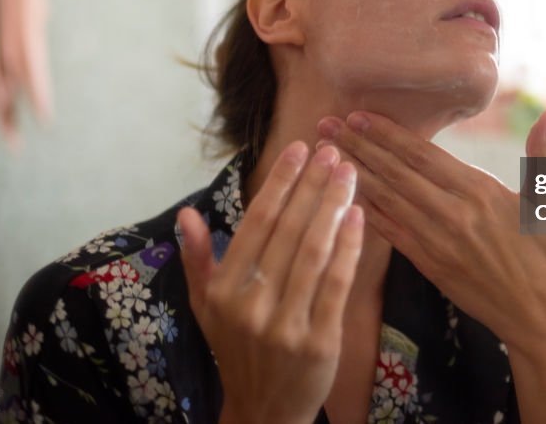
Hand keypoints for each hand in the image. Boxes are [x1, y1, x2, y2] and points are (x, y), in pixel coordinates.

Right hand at [177, 143, 363, 423]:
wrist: (263, 410)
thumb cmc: (236, 349)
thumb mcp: (205, 306)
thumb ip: (196, 258)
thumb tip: (187, 212)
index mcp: (223, 289)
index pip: (256, 223)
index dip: (280, 182)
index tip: (300, 148)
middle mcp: (250, 303)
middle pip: (288, 231)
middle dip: (313, 186)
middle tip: (334, 151)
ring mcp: (285, 323)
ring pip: (314, 252)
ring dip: (333, 207)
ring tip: (349, 174)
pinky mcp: (319, 341)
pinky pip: (336, 284)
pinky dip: (349, 247)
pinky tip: (359, 216)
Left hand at [316, 109, 545, 353]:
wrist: (536, 313)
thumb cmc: (543, 254)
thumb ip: (542, 155)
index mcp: (480, 190)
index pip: (424, 154)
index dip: (387, 134)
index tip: (358, 115)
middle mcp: (453, 213)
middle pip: (396, 172)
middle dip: (358, 146)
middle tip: (326, 124)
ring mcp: (437, 240)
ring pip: (387, 199)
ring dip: (354, 173)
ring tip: (325, 153)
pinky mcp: (428, 263)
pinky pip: (390, 231)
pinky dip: (365, 211)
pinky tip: (342, 195)